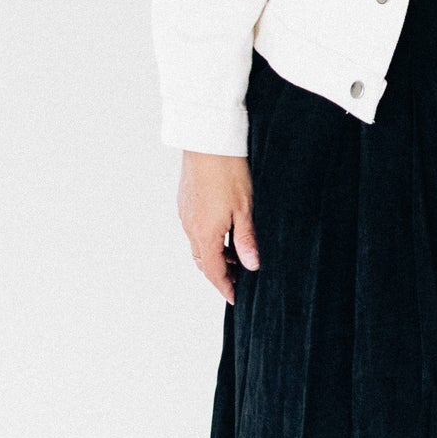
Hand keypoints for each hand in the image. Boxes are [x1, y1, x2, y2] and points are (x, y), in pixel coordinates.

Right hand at [178, 150, 259, 302]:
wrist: (208, 140)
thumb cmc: (228, 169)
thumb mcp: (245, 207)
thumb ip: (246, 239)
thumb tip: (251, 264)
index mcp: (205, 233)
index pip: (213, 271)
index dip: (224, 286)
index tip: (234, 297)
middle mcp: (190, 226)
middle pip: (203, 261)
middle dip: (219, 273)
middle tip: (237, 279)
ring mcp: (185, 213)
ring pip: (197, 245)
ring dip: (214, 254)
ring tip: (236, 254)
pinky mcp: (185, 201)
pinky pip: (194, 229)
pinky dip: (207, 238)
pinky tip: (224, 230)